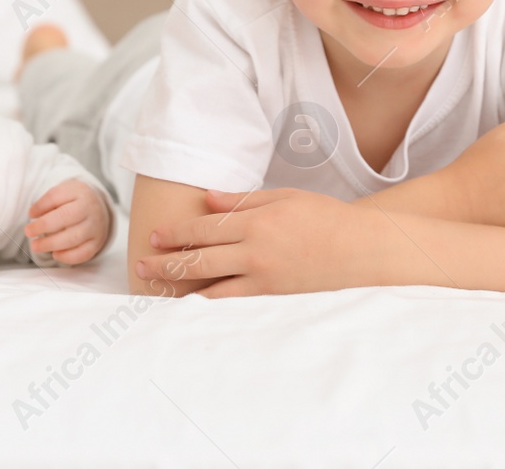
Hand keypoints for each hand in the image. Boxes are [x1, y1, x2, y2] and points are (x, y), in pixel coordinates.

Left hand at [25, 179, 111, 264]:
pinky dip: (67, 257)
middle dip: (44, 226)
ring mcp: (95, 227)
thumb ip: (48, 201)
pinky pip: (83, 254)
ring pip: (73, 238)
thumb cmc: (74, 201)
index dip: (40, 206)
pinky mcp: (96, 243)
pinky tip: (55, 254)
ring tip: (36, 246)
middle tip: (28, 232)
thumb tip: (34, 214)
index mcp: (79, 192)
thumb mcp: (63, 193)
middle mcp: (90, 209)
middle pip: (66, 217)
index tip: (30, 214)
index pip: (56, 197)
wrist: (99, 208)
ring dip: (51, 244)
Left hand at [137, 188, 371, 296]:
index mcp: (256, 220)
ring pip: (211, 285)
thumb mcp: (284, 197)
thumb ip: (244, 200)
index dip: (176, 233)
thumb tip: (209, 199)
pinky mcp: (274, 297)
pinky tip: (192, 308)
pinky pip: (234, 303)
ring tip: (157, 288)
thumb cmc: (325, 218)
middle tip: (142, 263)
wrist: (362, 251)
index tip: (156, 236)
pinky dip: (209, 305)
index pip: (204, 227)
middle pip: (199, 258)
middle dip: (166, 261)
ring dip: (180, 287)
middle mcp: (255, 250)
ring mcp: (264, 278)